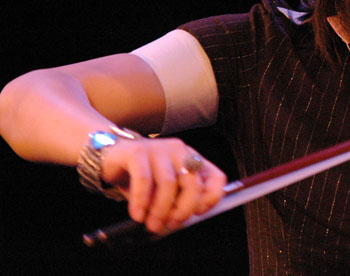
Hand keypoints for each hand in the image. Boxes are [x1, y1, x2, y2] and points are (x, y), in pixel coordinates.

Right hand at [100, 137, 226, 233]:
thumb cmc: (141, 176)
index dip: (211, 198)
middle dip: (182, 210)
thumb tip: (183, 218)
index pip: (216, 177)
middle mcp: (179, 151)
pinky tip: (137, 215)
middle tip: (169, 225)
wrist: (109, 157)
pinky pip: (143, 180)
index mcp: (192, 159)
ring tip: (151, 224)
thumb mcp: (164, 188)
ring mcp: (159, 148)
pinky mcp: (137, 151)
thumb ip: (178, 198)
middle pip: (193, 183)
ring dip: (160, 210)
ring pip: (168, 184)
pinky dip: (141, 201)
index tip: (197, 214)